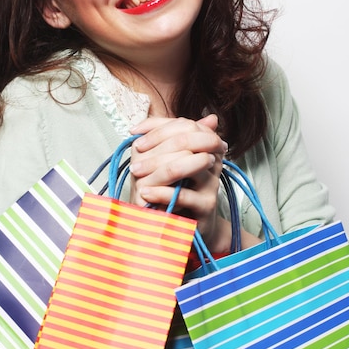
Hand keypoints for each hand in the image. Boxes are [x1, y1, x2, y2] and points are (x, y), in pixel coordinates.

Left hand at [129, 114, 226, 242]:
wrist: (188, 224)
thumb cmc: (174, 191)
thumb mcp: (163, 165)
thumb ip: (154, 148)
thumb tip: (136, 127)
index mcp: (205, 146)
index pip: (186, 125)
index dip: (159, 128)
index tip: (135, 135)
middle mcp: (212, 161)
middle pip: (188, 140)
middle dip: (158, 143)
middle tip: (136, 151)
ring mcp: (212, 183)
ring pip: (188, 163)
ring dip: (157, 165)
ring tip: (137, 172)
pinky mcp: (207, 205)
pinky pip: (185, 194)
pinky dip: (162, 192)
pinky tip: (146, 192)